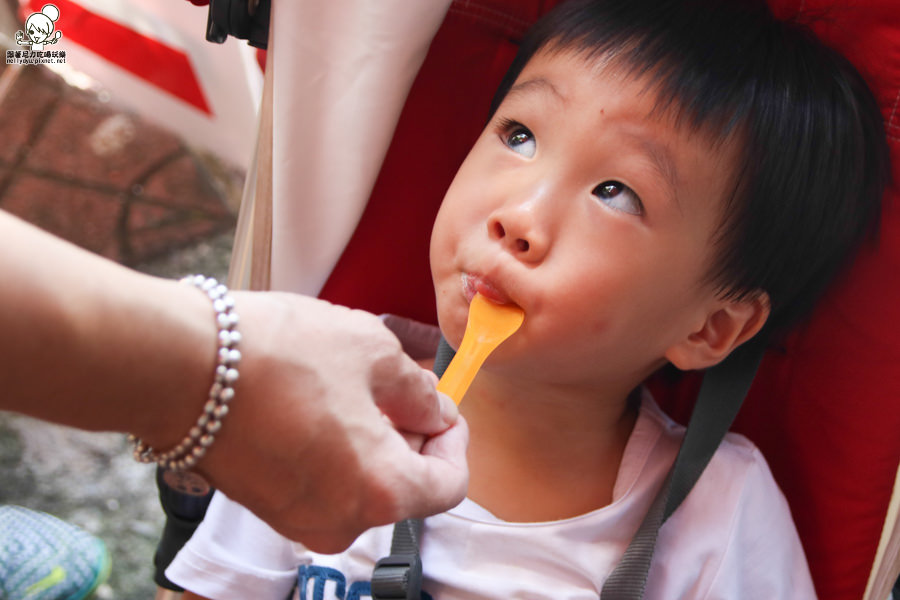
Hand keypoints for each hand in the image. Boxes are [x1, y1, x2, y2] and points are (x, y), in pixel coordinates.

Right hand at [194, 292, 468, 551]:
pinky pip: (323, 486)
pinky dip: (336, 453)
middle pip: (405, 488)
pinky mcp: (267, 508)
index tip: (443, 409)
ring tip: (355, 390)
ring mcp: (299, 520)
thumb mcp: (374, 351)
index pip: (448, 485)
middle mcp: (342, 521)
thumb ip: (419, 392)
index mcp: (382, 490)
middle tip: (400, 390)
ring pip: (362, 486)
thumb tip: (433, 410)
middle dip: (411, 438)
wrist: (180, 367)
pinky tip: (319, 406)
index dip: (455, 441)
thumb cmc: (277, 356)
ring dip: (373, 443)